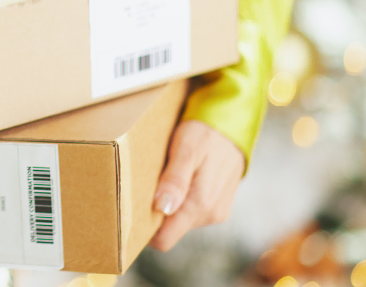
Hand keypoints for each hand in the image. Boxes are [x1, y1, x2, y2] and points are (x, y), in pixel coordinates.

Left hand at [150, 119, 245, 250]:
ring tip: (163, 178)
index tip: (131, 212)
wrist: (233, 125)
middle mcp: (210, 214)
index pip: (164, 239)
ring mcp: (215, 212)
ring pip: (179, 220)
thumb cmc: (205, 133)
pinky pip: (190, 212)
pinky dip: (179, 200)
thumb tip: (161, 208)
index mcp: (200, 204)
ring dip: (167, 204)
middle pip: (170, 229)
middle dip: (154, 213)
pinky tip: (177, 180)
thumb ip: (175, 179)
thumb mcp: (186, 148)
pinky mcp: (217, 207)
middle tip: (145, 186)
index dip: (145, 230)